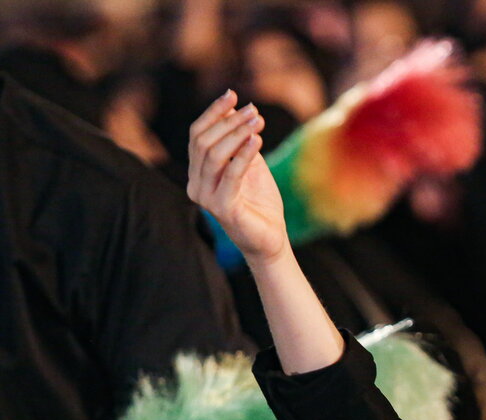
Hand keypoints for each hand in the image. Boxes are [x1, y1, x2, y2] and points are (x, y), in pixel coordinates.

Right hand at [187, 90, 286, 262]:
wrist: (271, 239)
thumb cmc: (260, 203)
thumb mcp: (251, 166)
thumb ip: (242, 143)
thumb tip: (238, 110)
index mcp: (199, 172)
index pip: (197, 135)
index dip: (213, 113)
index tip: (233, 95)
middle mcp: (196, 183)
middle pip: (204, 142)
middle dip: (229, 122)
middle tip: (253, 111)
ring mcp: (206, 197)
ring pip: (214, 155)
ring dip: (237, 134)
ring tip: (257, 121)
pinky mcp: (222, 208)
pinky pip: (231, 174)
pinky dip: (244, 154)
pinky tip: (258, 140)